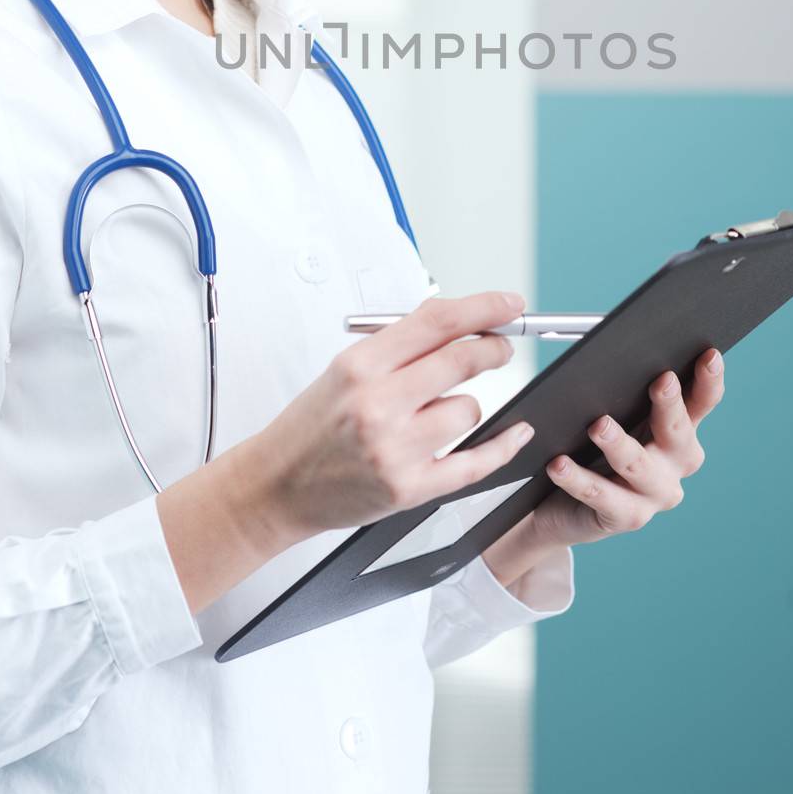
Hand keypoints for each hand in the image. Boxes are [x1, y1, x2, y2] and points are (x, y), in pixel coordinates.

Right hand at [251, 291, 531, 545]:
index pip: (437, 322)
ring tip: (437, 412)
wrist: (277, 485)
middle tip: (501, 347)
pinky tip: (515, 432)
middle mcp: (377, 404)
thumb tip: (459, 320)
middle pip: (462, 360)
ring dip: (465, 406)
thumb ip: (399, 345)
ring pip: (468, 410)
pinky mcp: (409, 489)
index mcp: (360, 366)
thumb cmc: (311, 426)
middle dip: (494, 348)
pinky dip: (502, 446)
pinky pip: (475, 463)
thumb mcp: (343, 369)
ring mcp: (394, 449)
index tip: (508, 304)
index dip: (483, 307)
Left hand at [526, 349, 724, 548]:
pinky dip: (577, 478)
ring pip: (638, 466)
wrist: (565, 505)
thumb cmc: (594, 448)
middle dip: (670, 406)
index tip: (709, 355)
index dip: (709, 380)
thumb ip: (623, 393)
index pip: (702, 403)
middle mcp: (675, 464)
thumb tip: (607, 358)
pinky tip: (558, 464)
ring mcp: (654, 495)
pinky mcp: (625, 517)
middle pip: (678, 433)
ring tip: (598, 426)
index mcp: (680, 432)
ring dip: (619, 444)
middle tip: (661, 381)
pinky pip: (600, 495)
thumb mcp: (616, 417)